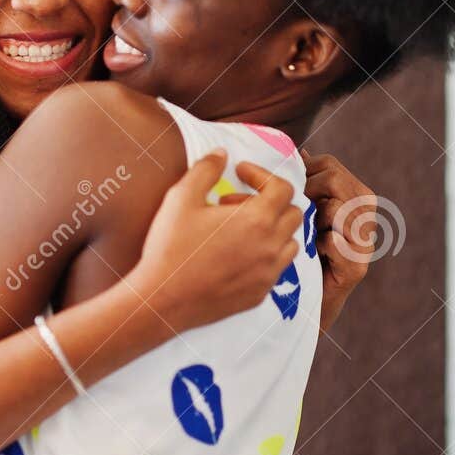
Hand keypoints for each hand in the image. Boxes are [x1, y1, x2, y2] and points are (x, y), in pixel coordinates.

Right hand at [129, 149, 302, 331]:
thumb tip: (222, 153)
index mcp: (258, 220)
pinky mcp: (260, 294)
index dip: (262, 174)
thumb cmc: (171, 247)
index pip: (282, 187)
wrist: (162, 300)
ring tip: (236, 229)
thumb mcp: (182, 198)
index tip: (239, 173)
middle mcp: (272, 247)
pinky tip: (232, 255)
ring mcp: (268, 274)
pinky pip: (275, 269)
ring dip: (271, 230)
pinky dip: (263, 256)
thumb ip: (205, 169)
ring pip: (289, 243)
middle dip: (268, 201)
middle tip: (232, 203)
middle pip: (292, 214)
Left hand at [300, 150, 376, 331]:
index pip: (328, 165)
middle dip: (307, 194)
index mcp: (355, 194)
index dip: (303, 174)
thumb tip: (298, 151)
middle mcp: (366, 213)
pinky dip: (316, 246)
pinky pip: (332, 241)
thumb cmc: (302, 248)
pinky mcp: (358, 266)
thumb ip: (304, 182)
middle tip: (297, 215)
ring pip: (335, 208)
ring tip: (308, 236)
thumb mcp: (302, 209)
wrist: (307, 299)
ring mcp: (366, 239)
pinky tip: (315, 255)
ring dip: (312, 222)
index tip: (289, 193)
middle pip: (333, 180)